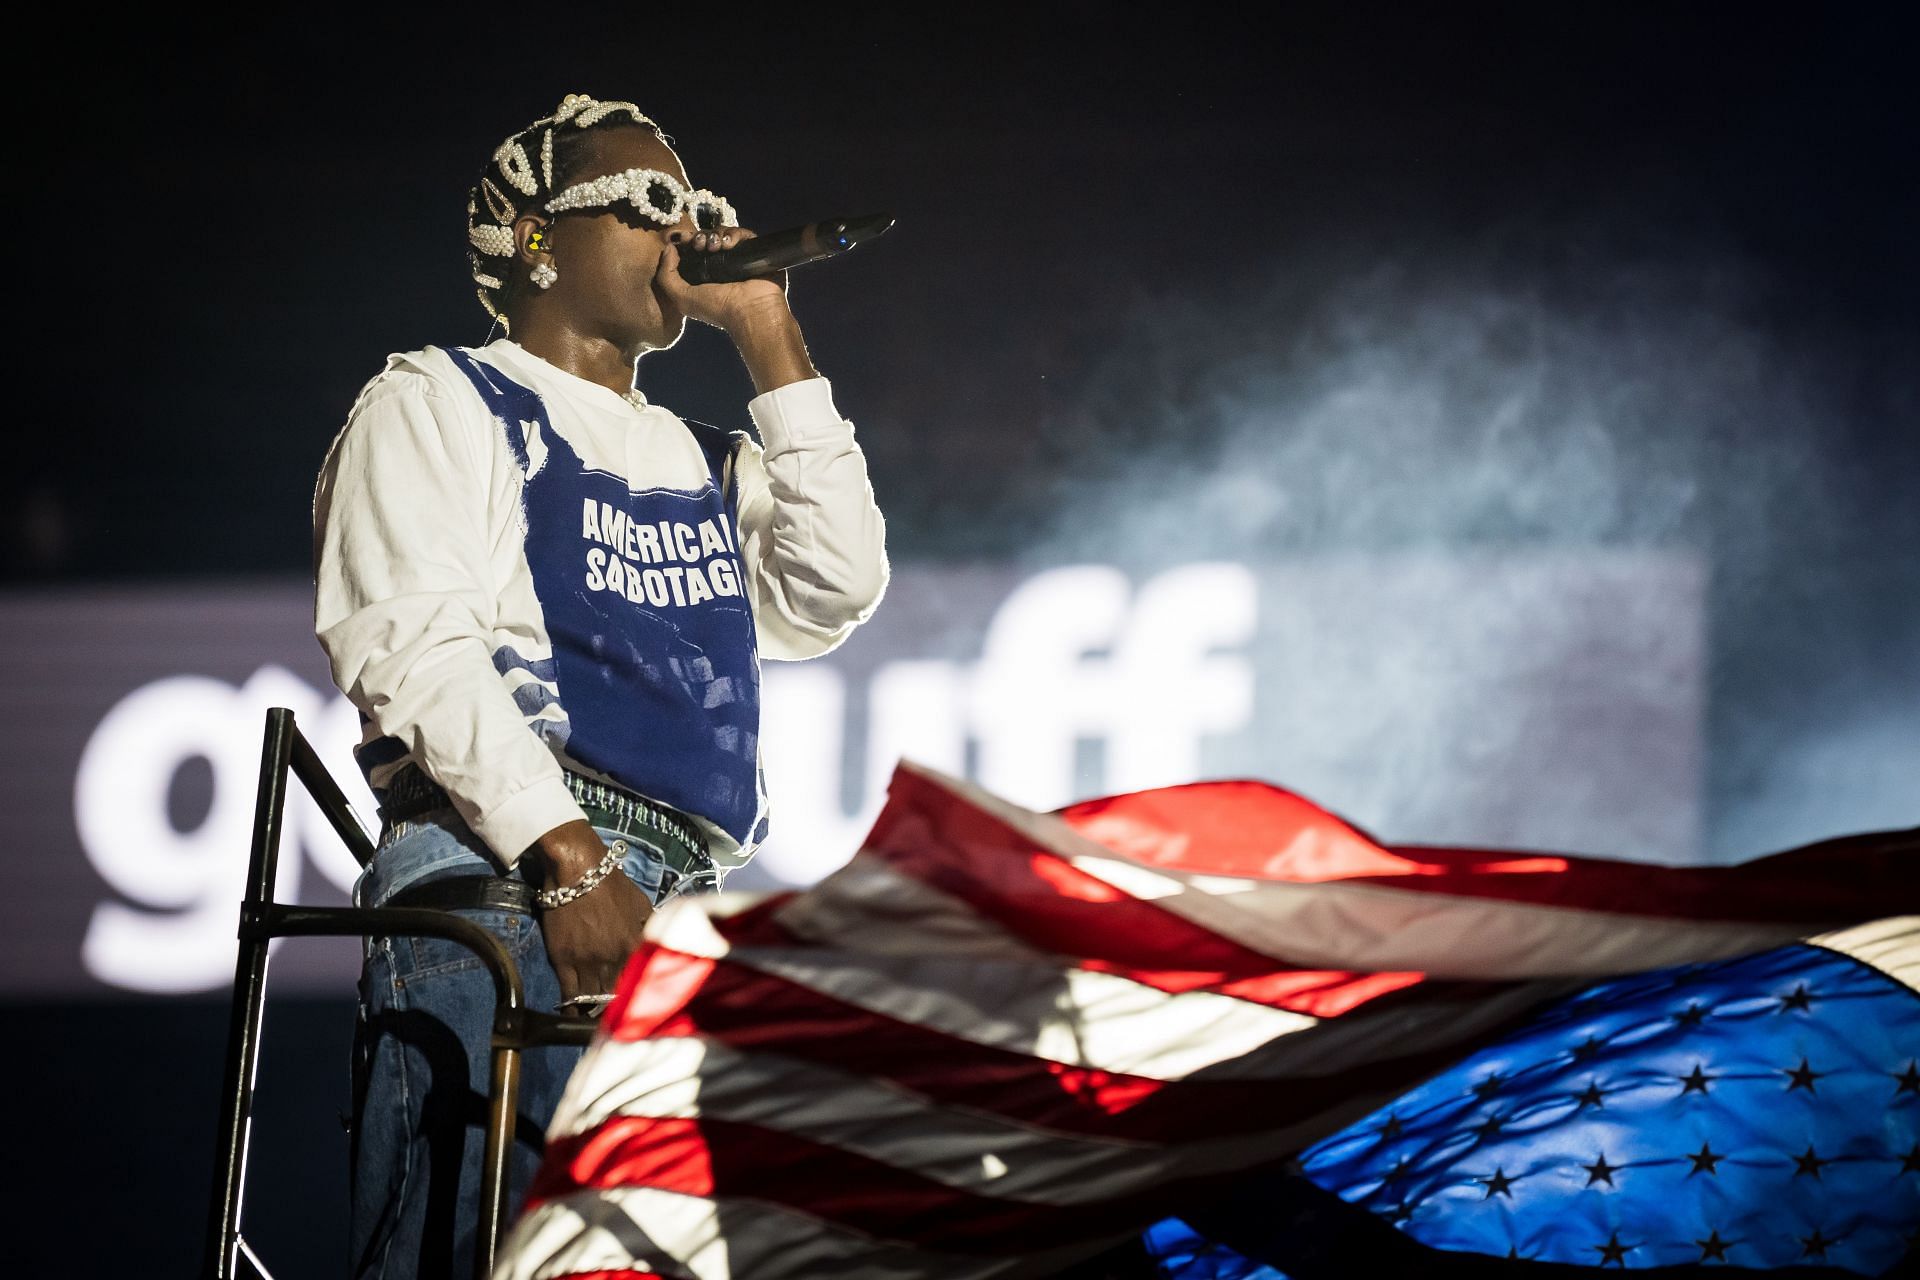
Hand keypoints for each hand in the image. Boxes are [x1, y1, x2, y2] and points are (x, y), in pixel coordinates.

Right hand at [530, 819, 653, 1016]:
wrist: (577, 870)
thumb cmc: (611, 883)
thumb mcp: (642, 904)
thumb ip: (649, 928)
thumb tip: (657, 944)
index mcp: (635, 945)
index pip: (640, 983)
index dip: (638, 997)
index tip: (636, 1006)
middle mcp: (613, 959)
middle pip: (615, 996)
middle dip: (615, 1008)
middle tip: (614, 1017)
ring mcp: (587, 962)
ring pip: (592, 1000)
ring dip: (594, 1011)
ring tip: (594, 1019)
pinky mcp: (562, 960)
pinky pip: (569, 995)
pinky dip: (572, 1008)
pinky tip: (573, 1014)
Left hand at [654, 226, 790, 333]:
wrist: (752, 310)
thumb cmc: (717, 309)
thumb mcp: (682, 298)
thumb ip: (666, 276)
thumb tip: (668, 248)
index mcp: (702, 275)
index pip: (691, 250)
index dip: (686, 242)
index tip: (686, 242)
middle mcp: (719, 266)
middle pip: (706, 238)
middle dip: (700, 236)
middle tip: (701, 244)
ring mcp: (737, 258)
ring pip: (723, 234)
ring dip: (716, 235)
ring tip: (717, 246)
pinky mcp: (754, 252)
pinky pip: (742, 234)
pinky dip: (734, 234)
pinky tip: (731, 244)